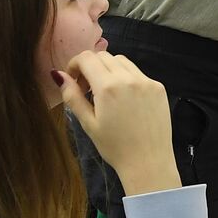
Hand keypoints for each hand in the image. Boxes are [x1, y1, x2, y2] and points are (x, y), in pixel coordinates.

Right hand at [59, 51, 181, 195]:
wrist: (148, 162)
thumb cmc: (114, 147)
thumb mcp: (88, 123)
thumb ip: (72, 97)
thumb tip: (58, 75)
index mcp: (108, 87)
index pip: (87, 57)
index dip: (74, 64)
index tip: (73, 80)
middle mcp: (129, 78)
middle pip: (104, 56)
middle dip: (90, 67)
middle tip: (87, 90)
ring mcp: (147, 81)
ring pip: (122, 61)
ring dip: (109, 69)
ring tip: (105, 94)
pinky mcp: (159, 87)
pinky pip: (137, 73)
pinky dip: (126, 78)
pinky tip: (124, 99)